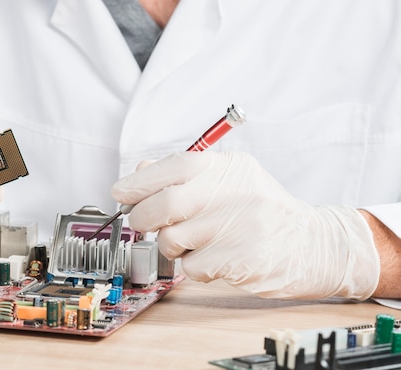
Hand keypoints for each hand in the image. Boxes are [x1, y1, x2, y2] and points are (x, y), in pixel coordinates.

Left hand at [111, 151, 378, 299]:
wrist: (315, 246)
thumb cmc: (263, 213)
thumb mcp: (231, 182)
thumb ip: (186, 176)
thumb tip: (139, 174)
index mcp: (231, 168)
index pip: (176, 166)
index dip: (141, 181)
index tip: (120, 192)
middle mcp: (237, 192)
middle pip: (167, 204)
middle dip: (143, 217)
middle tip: (143, 224)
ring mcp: (241, 227)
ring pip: (174, 239)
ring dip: (171, 246)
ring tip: (191, 244)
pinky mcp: (243, 260)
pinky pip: (192, 267)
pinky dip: (191, 268)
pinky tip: (211, 261)